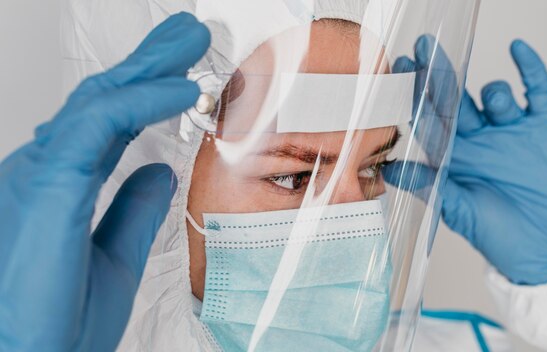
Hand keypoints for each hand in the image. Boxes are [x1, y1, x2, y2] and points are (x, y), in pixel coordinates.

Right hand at [0, 13, 209, 350]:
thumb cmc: (56, 322)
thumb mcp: (115, 256)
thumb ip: (133, 210)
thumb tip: (157, 172)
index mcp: (61, 184)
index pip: (108, 122)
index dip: (145, 92)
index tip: (181, 75)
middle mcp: (47, 169)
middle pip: (103, 100)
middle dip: (147, 63)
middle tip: (187, 36)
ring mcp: (41, 173)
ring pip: (98, 101)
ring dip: (149, 69)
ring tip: (191, 46)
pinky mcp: (46, 184)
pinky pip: (96, 126)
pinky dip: (140, 102)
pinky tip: (179, 90)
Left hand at [385, 38, 546, 284]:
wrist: (544, 249)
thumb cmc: (497, 234)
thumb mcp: (458, 211)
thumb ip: (429, 186)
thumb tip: (388, 170)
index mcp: (453, 156)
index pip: (429, 119)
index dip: (414, 97)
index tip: (397, 71)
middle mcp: (478, 139)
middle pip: (456, 98)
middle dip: (439, 74)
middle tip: (423, 49)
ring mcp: (509, 131)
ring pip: (494, 96)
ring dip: (491, 93)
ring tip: (493, 103)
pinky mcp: (542, 128)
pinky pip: (537, 92)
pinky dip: (530, 70)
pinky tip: (517, 50)